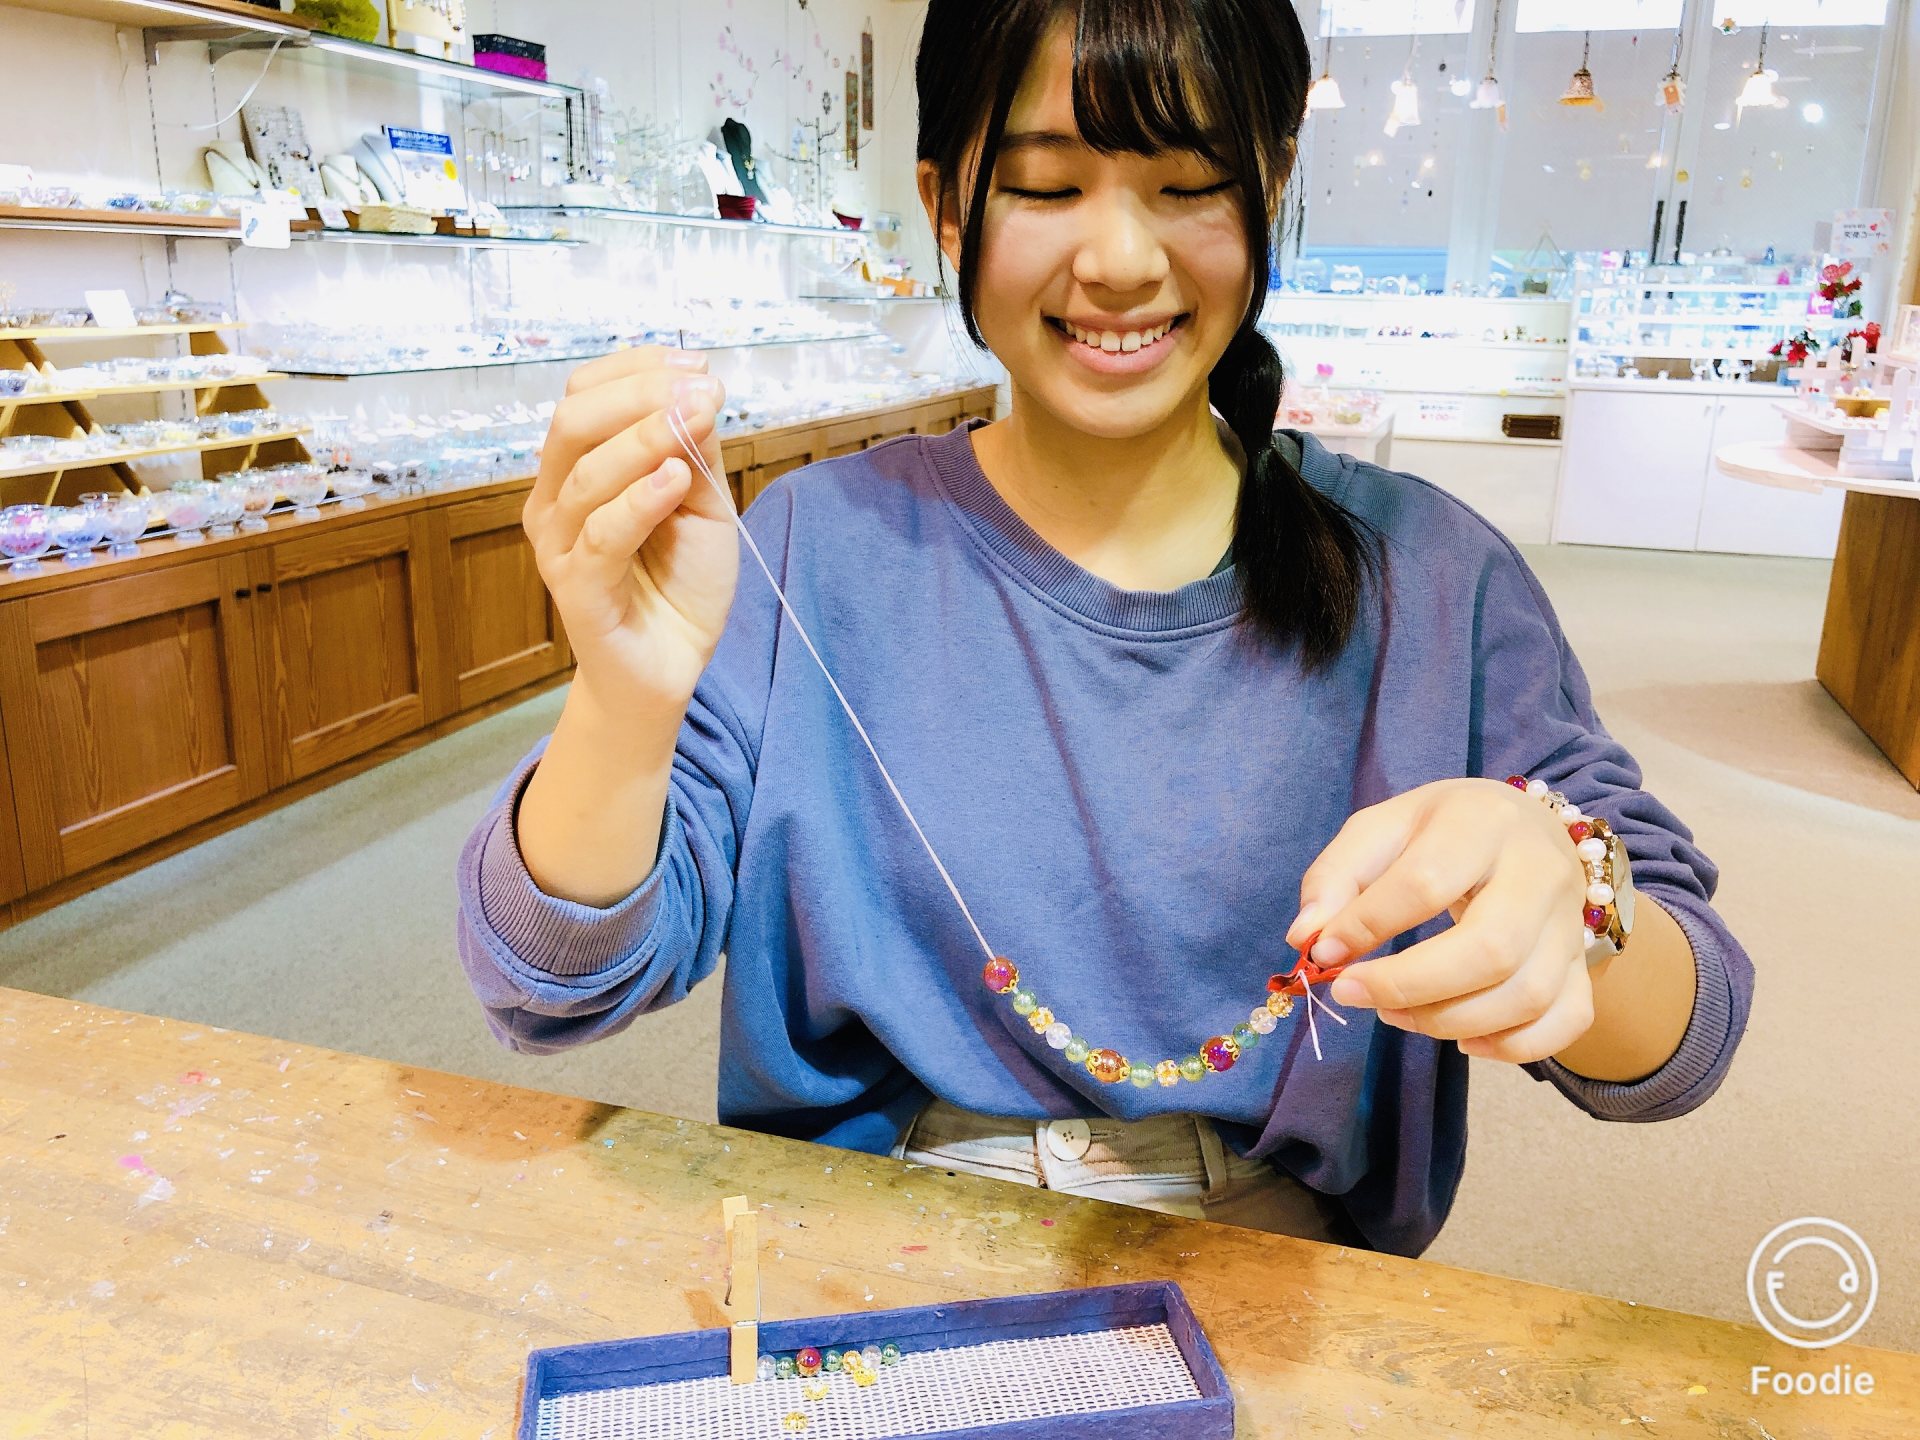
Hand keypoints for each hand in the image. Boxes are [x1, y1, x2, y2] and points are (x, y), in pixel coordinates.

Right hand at [523, 347, 740, 718]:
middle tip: (701, 390)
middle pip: (574, 422)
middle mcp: (555, 499)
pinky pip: (599, 536)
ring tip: (695, 420)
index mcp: (577, 468)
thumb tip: (698, 390)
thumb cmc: (679, 581)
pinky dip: (638, 501)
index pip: (586, 395)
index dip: (637, 370)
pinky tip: (676, 479)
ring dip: (645, 438)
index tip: (697, 365)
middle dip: (640, 395)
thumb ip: (696, 449)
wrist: (670, 665)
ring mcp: (559, 544)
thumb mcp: (702, 501)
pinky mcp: (576, 588)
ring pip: (586, 474)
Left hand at [1284, 778, 1593, 1063]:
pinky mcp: (1585, 964)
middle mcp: (1541, 871)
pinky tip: (1465, 1040)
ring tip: (1395, 1013)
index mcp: (1482, 822)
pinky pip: (1567, 1021)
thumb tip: (1306, 938)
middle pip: (1490, 950)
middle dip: (1410, 986)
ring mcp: (1571, 921)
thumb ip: (1336, 877)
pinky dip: (1514, 1046)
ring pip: (1528, 994)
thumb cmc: (1441, 832)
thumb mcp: (1382, 828)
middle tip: (1354, 993)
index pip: (1425, 883)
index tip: (1323, 953)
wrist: (1528, 829)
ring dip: (1450, 1021)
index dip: (1367, 926)